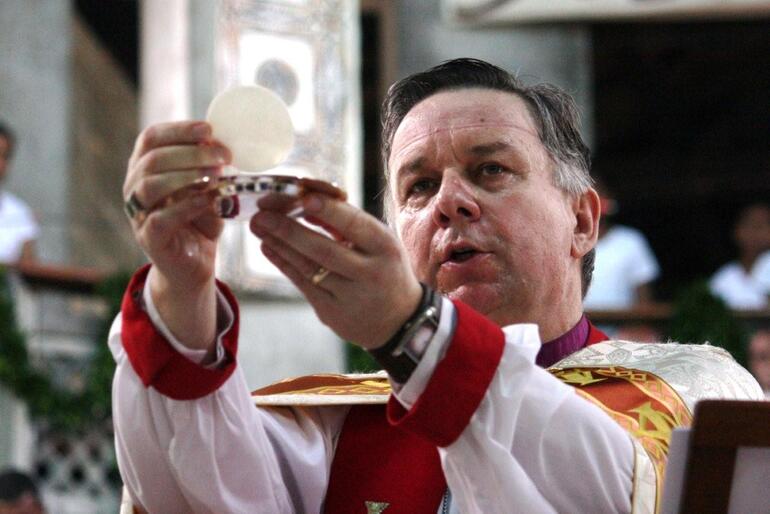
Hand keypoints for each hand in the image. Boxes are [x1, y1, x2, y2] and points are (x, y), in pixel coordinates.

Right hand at [123, 121, 229, 349]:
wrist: (195, 263)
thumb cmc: (201, 219)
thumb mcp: (208, 187)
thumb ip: (211, 166)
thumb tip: (223, 143)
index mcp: (145, 167)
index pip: (151, 138)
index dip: (178, 130)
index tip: (208, 128)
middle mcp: (135, 187)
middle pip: (153, 159)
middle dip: (190, 152)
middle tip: (223, 154)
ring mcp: (138, 213)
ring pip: (150, 185)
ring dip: (186, 175)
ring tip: (216, 174)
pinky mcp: (149, 237)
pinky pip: (161, 218)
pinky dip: (187, 205)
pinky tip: (209, 200)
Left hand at [250, 194, 422, 349]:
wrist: (398, 320)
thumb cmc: (383, 268)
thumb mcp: (378, 243)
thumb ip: (348, 224)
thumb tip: (307, 200)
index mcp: (385, 248)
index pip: (355, 225)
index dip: (329, 211)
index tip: (302, 196)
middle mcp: (370, 273)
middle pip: (325, 250)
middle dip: (289, 229)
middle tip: (263, 213)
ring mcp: (351, 296)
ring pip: (309, 268)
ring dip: (280, 244)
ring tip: (259, 225)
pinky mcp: (332, 313)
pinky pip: (303, 285)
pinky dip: (283, 263)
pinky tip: (268, 247)